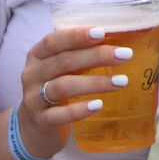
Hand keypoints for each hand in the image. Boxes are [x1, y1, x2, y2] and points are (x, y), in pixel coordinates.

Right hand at [14, 26, 133, 159]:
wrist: (34, 127)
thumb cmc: (55, 88)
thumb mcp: (61, 68)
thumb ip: (80, 53)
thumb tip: (118, 39)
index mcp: (37, 55)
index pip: (54, 40)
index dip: (77, 36)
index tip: (102, 32)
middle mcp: (32, 74)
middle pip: (64, 61)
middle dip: (96, 56)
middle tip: (126, 55)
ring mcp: (33, 98)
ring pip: (63, 86)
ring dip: (95, 83)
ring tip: (121, 81)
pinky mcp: (40, 121)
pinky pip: (59, 115)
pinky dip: (79, 110)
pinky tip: (99, 105)